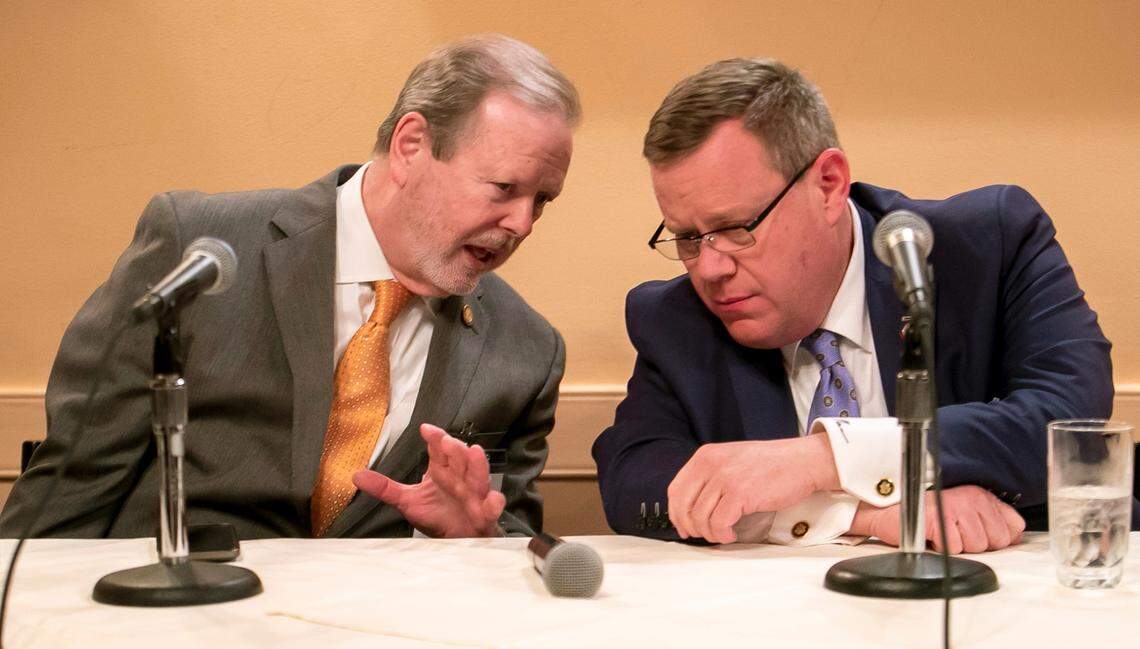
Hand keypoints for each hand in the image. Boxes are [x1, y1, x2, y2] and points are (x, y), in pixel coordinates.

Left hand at [352, 423, 504, 537]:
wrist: (459, 540)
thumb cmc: (437, 515)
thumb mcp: (407, 501)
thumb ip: (385, 488)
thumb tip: (355, 475)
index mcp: (443, 471)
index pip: (439, 450)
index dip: (435, 438)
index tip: (425, 430)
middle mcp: (459, 479)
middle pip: (459, 459)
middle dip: (455, 449)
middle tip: (446, 441)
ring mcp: (473, 496)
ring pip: (477, 477)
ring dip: (477, 466)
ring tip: (475, 452)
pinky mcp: (483, 515)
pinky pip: (491, 508)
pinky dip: (494, 504)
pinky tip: (492, 500)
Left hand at [667, 434, 838, 543]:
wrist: (801, 461)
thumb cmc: (770, 464)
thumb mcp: (731, 460)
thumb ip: (710, 477)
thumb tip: (692, 507)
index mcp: (705, 456)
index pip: (676, 490)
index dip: (676, 513)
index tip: (684, 527)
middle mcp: (711, 464)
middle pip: (684, 506)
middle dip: (691, 527)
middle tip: (703, 536)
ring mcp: (725, 478)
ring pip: (700, 518)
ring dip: (710, 533)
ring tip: (723, 535)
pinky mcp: (741, 494)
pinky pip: (719, 524)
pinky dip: (723, 535)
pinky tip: (731, 535)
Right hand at [850, 485, 1024, 553]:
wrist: (888, 510)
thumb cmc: (924, 513)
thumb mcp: (964, 511)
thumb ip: (992, 521)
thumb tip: (1013, 537)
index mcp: (981, 495)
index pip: (1014, 527)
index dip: (997, 538)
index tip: (977, 533)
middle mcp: (972, 498)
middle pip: (997, 541)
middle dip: (976, 545)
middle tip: (954, 533)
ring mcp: (956, 507)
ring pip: (976, 547)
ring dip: (957, 547)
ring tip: (941, 533)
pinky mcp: (939, 519)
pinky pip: (953, 549)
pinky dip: (940, 548)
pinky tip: (931, 535)